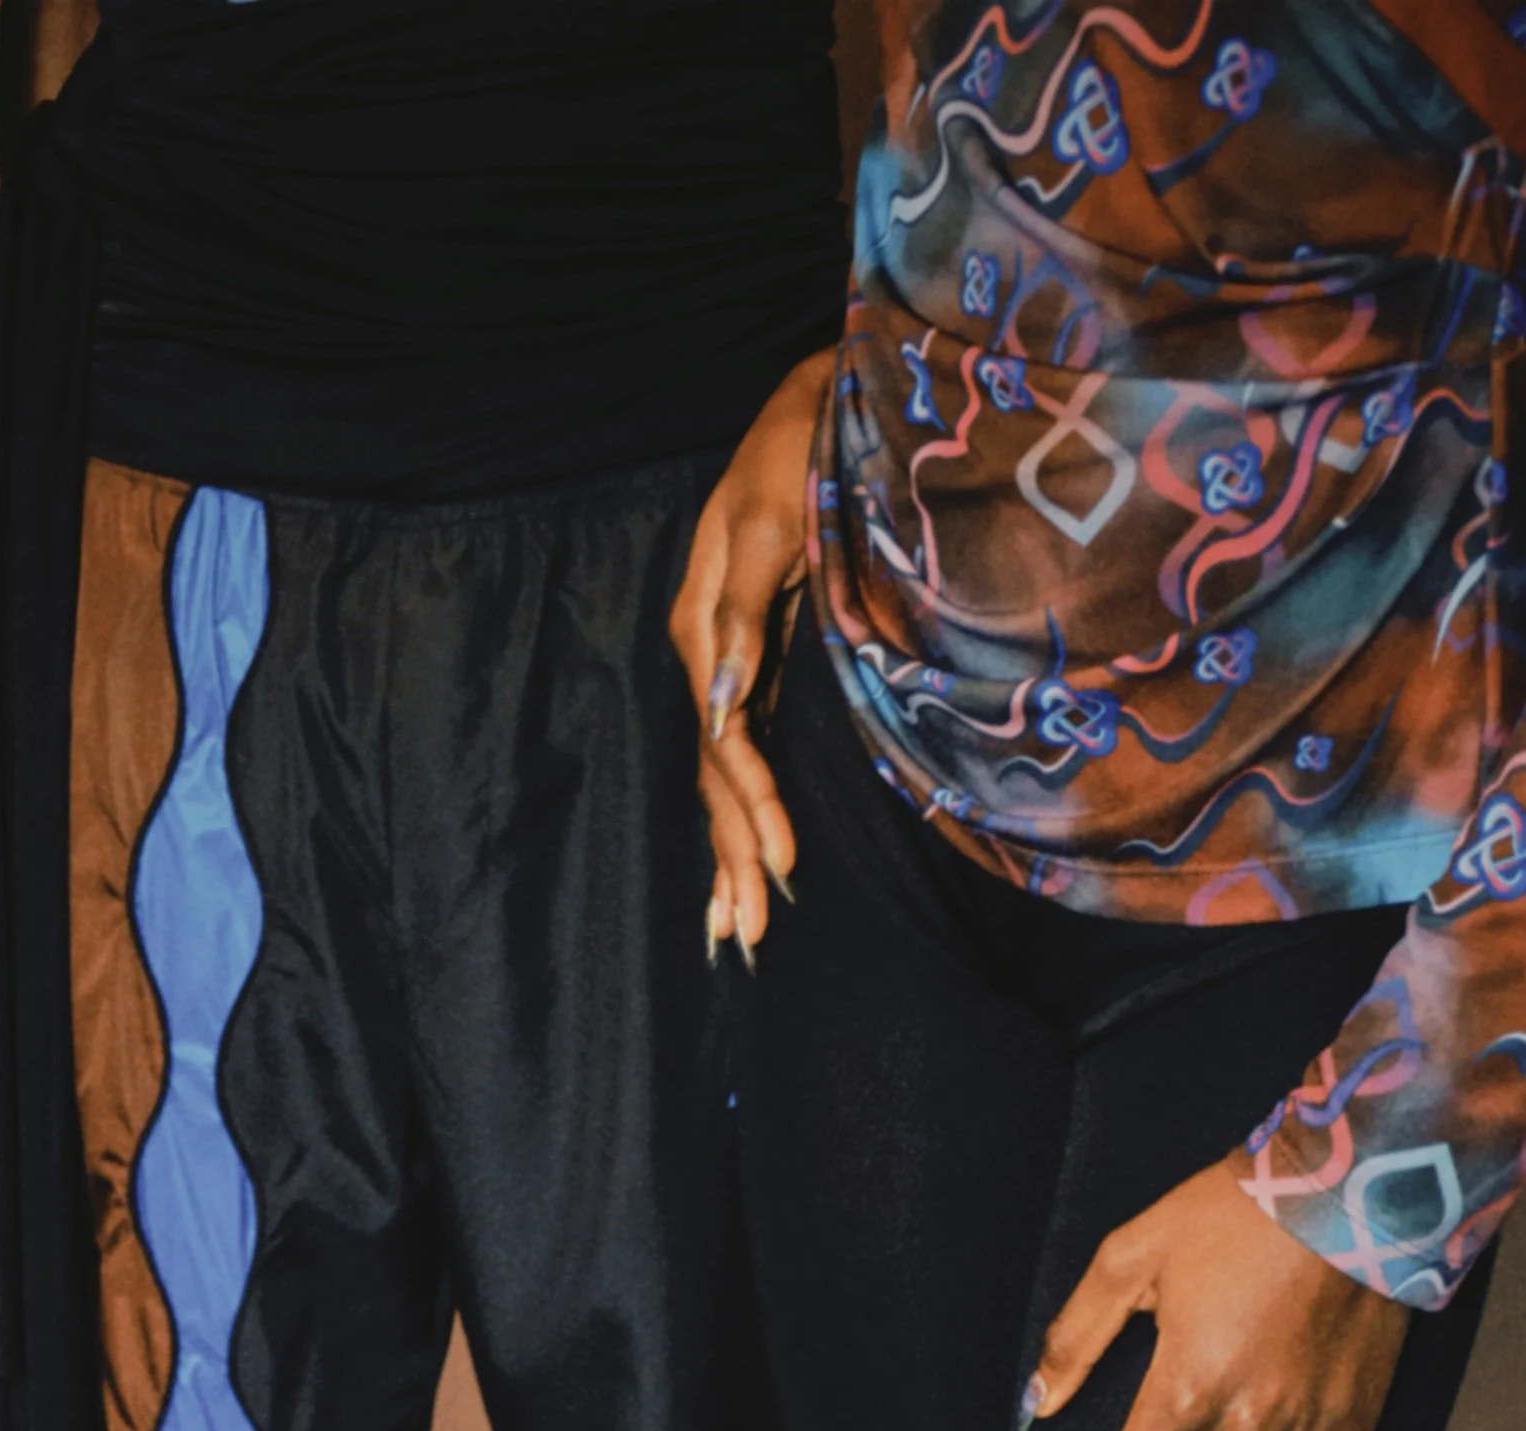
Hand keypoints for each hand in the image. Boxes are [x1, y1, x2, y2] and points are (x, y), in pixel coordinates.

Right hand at [670, 347, 831, 961]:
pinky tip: (754, 855)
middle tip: (746, 935)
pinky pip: (743, 753)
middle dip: (732, 856)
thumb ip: (740, 610)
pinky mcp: (757, 659)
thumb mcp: (771, 518)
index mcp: (704, 627)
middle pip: (715, 777)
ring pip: (725, 774)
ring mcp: (730, 660)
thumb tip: (720, 705)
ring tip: (739, 923)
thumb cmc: (801, 448)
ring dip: (733, 850)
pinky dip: (747, 811)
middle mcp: (709, 654)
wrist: (820, 400)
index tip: (784, 866)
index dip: (751, 808)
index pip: (723, 743)